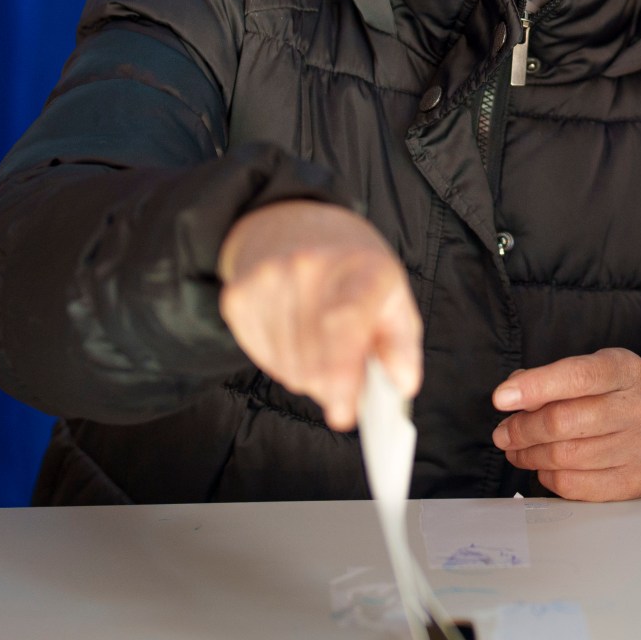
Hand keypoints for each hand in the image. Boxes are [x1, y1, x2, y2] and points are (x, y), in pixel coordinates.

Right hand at [218, 201, 420, 431]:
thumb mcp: (393, 296)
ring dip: (308, 373)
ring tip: (319, 340)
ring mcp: (267, 280)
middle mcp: (309, 267)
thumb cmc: (353, 271)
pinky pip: (262, 360)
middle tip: (347, 371)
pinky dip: (282, 361)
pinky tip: (293, 331)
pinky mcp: (237, 297)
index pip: (347, 322)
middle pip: (315, 360)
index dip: (343, 371)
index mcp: (362, 266)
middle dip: (334, 384)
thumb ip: (402, 344)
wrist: (291, 226)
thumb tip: (403, 384)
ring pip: (289, 368)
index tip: (344, 413)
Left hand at [491, 347, 640, 500]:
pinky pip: (571, 484)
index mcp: (626, 371)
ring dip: (529, 455)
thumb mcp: (586, 375)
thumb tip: (511, 398)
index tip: (501, 398)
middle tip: (503, 434)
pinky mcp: (633, 482)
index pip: (577, 376)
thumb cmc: (606, 399)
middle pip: (563, 421)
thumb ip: (548, 381)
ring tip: (519, 450)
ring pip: (562, 456)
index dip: (535, 387)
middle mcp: (640, 407)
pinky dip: (547, 476)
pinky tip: (546, 467)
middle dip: (522, 429)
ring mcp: (640, 447)